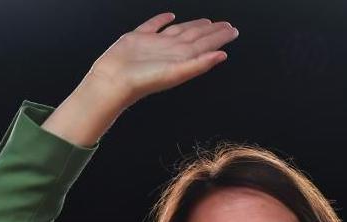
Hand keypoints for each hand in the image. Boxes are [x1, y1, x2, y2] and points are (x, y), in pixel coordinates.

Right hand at [87, 13, 238, 108]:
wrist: (114, 81)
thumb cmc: (142, 81)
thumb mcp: (176, 72)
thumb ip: (199, 64)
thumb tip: (221, 55)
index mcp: (181, 57)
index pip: (206, 45)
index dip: (220, 37)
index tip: (233, 31)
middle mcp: (170, 50)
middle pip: (196, 37)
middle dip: (212, 31)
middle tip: (226, 25)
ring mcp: (155, 44)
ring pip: (179, 30)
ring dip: (193, 26)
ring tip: (205, 22)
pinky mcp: (138, 38)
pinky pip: (153, 25)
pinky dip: (162, 19)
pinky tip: (169, 16)